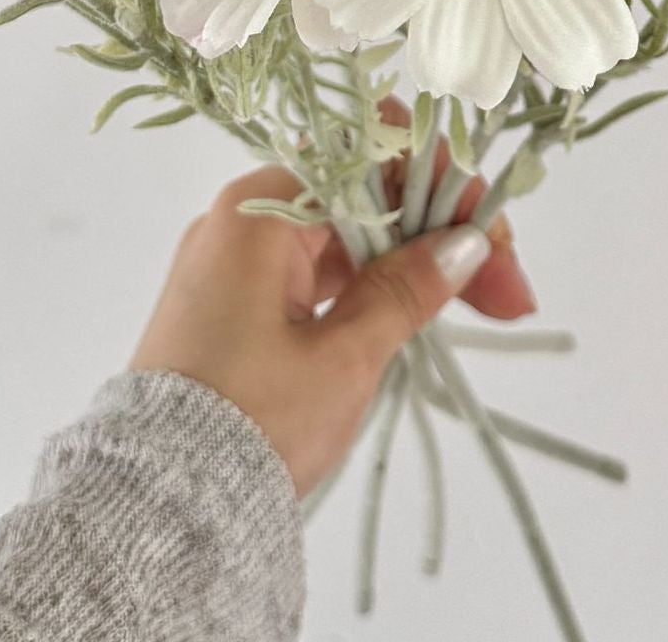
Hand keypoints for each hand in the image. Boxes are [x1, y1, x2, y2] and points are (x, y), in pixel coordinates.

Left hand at [129, 162, 533, 496]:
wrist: (158, 511)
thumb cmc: (247, 424)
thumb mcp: (342, 358)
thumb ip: (406, 289)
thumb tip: (463, 242)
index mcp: (260, 210)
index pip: (370, 157)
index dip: (442, 185)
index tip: (490, 237)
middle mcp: (245, 220)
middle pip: (366, 195)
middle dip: (443, 233)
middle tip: (510, 291)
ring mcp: (238, 264)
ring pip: (349, 236)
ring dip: (416, 263)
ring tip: (484, 306)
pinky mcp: (237, 306)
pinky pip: (320, 272)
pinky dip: (372, 288)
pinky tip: (419, 316)